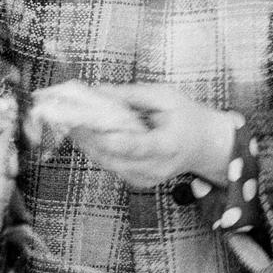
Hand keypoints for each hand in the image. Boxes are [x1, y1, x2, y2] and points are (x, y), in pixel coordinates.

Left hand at [69, 83, 235, 189]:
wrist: (205, 146)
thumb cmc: (187, 117)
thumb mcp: (166, 96)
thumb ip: (132, 94)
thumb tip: (98, 90)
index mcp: (169, 145)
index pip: (138, 146)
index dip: (111, 139)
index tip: (88, 125)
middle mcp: (157, 168)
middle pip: (114, 158)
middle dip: (88, 138)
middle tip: (67, 116)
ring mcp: (146, 179)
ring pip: (107, 163)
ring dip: (87, 144)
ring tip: (71, 121)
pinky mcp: (137, 182)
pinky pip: (111, 166)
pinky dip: (96, 150)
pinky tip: (86, 134)